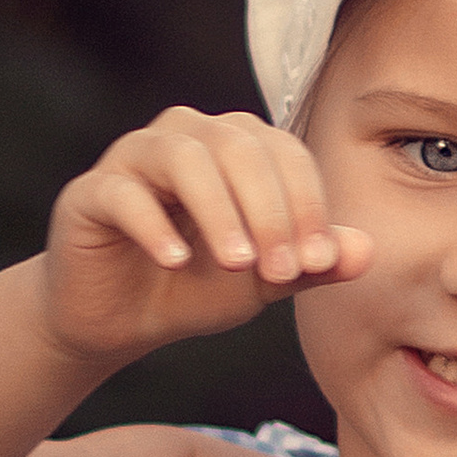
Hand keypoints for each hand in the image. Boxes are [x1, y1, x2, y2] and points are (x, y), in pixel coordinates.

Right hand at [41, 107, 371, 365]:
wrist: (120, 321)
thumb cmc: (195, 286)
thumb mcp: (264, 280)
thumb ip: (312, 263)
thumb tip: (365, 250)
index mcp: (235, 145)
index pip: (283, 153)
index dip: (307, 204)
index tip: (318, 262)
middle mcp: (186, 136)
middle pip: (238, 147)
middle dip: (269, 210)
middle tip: (282, 271)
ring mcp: (134, 158)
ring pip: (184, 158)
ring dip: (219, 212)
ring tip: (237, 265)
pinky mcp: (91, 192)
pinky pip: (124, 193)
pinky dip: (154, 225)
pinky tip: (176, 261)